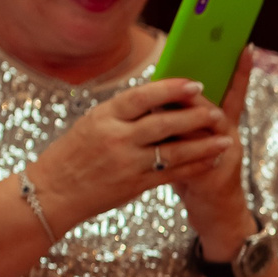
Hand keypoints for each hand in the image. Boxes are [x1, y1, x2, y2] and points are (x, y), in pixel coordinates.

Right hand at [29, 76, 230, 230]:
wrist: (53, 192)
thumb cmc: (72, 154)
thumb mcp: (92, 124)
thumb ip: (122, 113)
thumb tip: (158, 97)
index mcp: (104, 116)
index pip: (142, 96)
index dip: (171, 89)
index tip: (195, 84)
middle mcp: (116, 138)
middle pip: (164, 123)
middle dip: (195, 117)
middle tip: (217, 112)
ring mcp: (127, 163)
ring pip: (174, 151)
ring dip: (203, 145)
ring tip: (225, 139)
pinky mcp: (134, 186)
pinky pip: (171, 174)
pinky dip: (194, 167)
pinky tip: (209, 161)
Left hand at [170, 47, 255, 247]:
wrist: (216, 214)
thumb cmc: (199, 173)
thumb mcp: (194, 142)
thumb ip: (183, 120)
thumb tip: (161, 93)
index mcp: (225, 125)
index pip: (234, 92)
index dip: (241, 71)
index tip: (245, 46)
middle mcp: (230, 136)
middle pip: (212, 106)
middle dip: (194, 92)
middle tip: (178, 77)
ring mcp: (225, 156)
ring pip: (205, 128)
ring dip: (184, 116)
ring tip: (162, 105)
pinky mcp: (215, 175)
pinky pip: (194, 154)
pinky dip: (177, 145)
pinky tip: (158, 140)